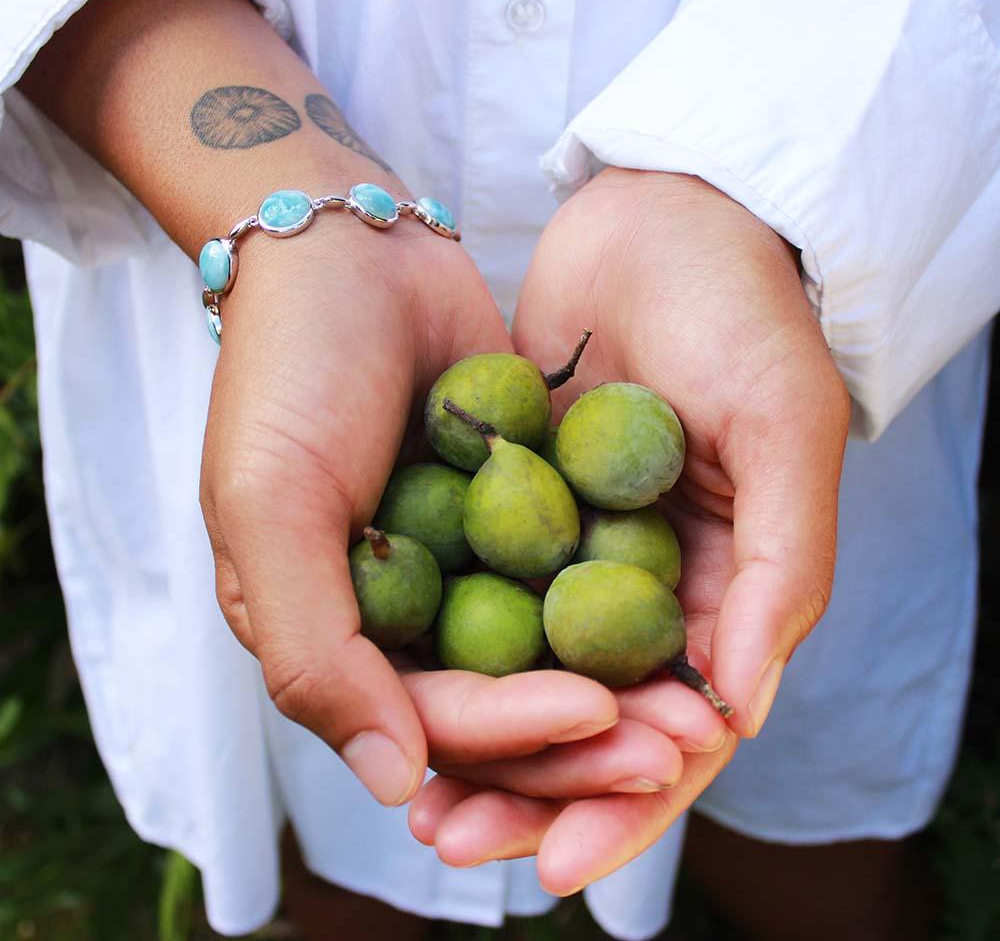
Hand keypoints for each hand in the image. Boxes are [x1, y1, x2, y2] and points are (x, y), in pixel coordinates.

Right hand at [198, 220, 719, 808]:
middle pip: (504, 704)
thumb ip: (314, 652)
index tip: (601, 716)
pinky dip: (622, 603)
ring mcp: (464, 563)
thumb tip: (393, 782)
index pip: (430, 717)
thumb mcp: (271, 507)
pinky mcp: (517, 511)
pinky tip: (688, 622)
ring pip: (550, 654)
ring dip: (620, 685)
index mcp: (334, 633)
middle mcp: (403, 613)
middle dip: (587, 737)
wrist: (351, 250)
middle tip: (680, 745)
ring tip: (700, 703)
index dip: (515, 733)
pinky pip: (572, 573)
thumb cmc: (292, 371)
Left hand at [408, 168, 849, 889]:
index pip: (676, 729)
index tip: (555, 860)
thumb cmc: (742, 310)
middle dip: (529, 789)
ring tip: (416, 800)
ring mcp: (577, 545)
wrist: (658, 214)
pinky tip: (392, 688)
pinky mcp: (518, 501)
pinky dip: (444, 644)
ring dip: (475, 737)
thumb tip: (737, 711)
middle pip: (586, 717)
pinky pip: (480, 588)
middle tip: (456, 841)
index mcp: (726, 588)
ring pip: (524, 669)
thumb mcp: (786, 428)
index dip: (622, 801)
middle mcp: (649, 583)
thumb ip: (784, 569)